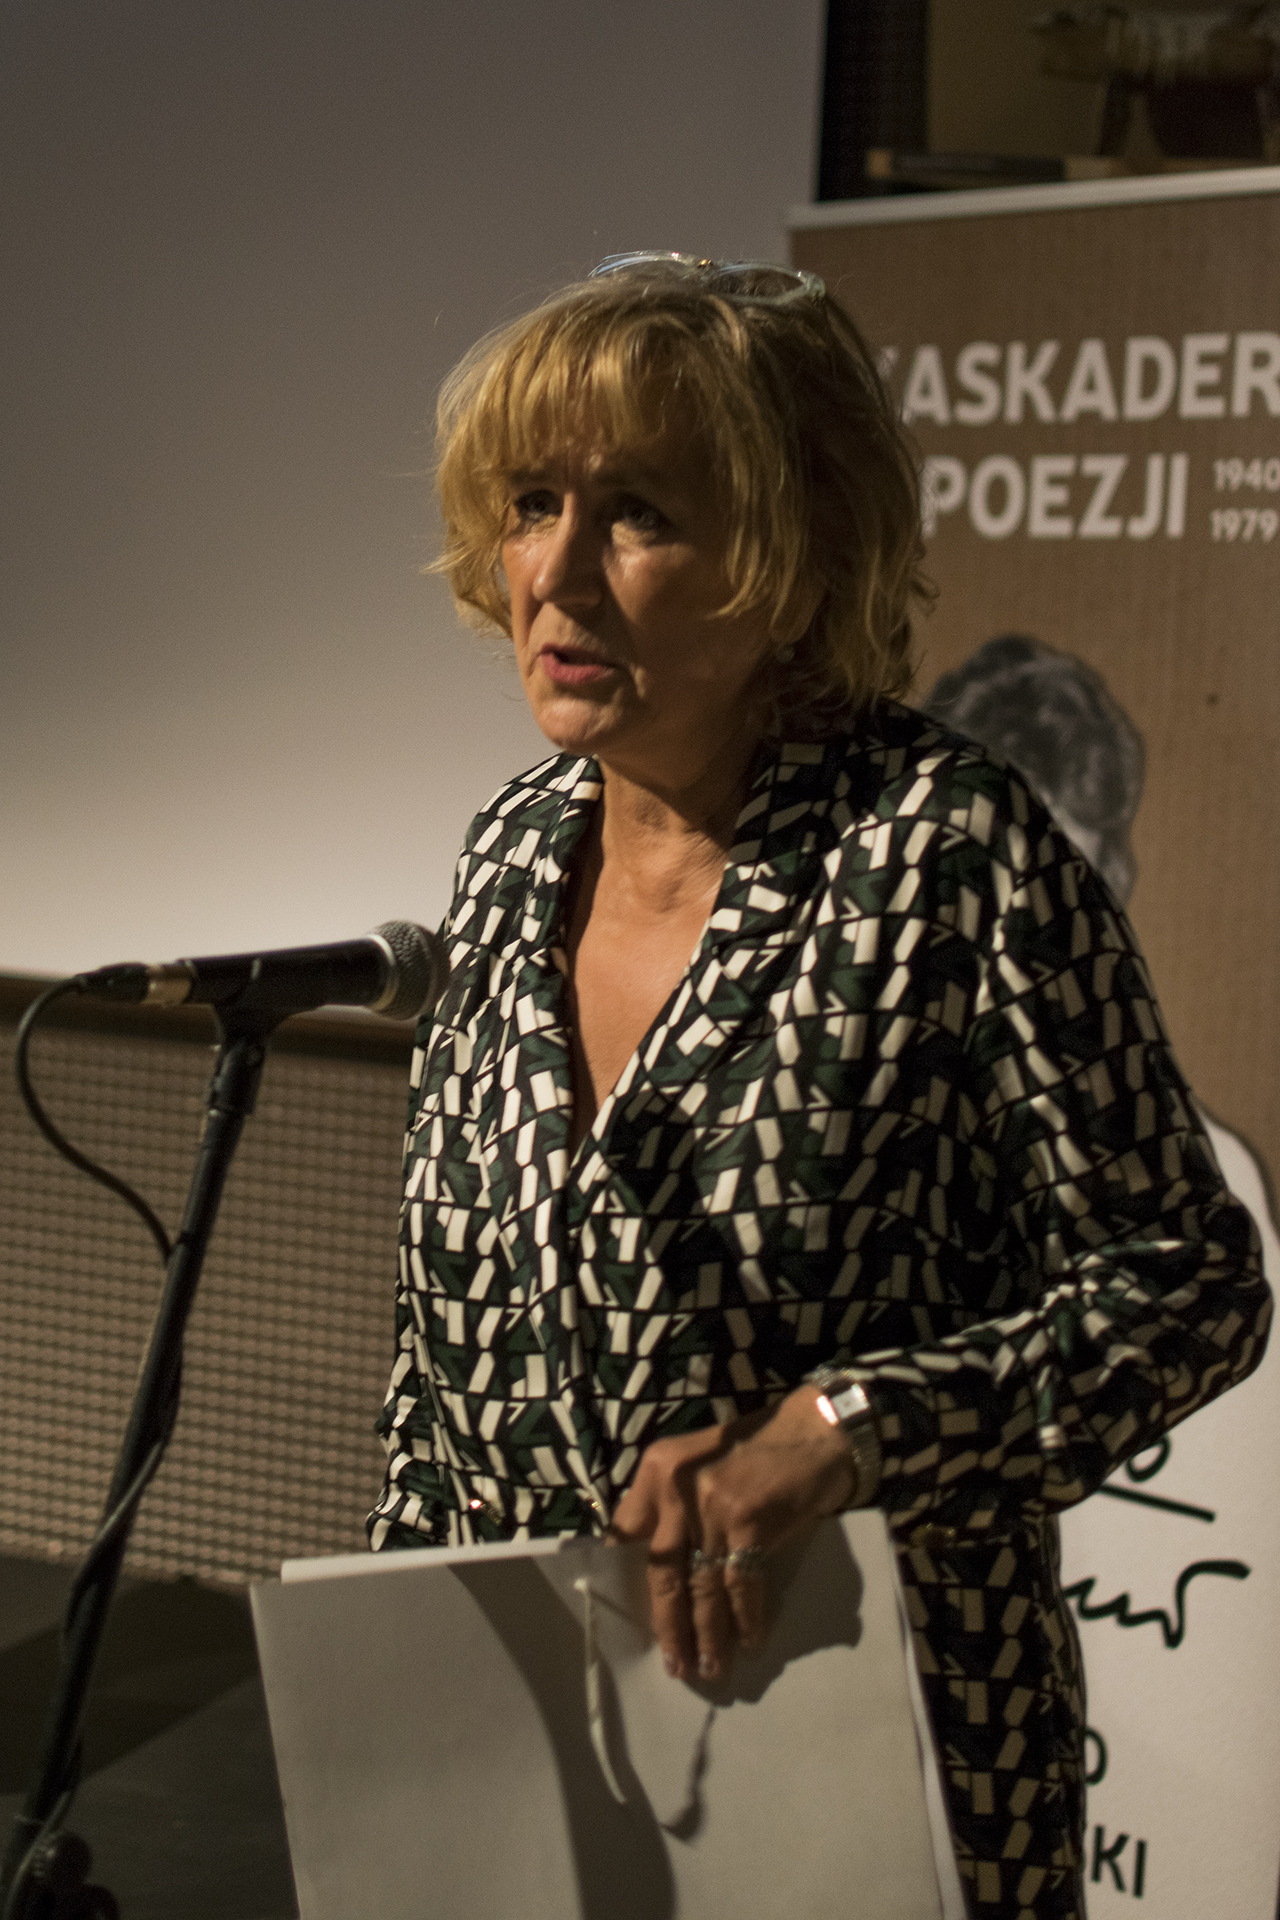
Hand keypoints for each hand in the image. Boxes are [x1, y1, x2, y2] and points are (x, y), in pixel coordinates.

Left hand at [609, 1387, 856, 1683]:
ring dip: (706, 1635)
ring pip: (700, 1587)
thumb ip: (675, 1504)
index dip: (629, 1581)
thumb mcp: (701, 1464)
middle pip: (661, 1571)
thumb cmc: (759, 1448)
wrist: (816, 1432)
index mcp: (657, 1468)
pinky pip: (740, 1587)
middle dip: (668, 1625)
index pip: (626, 1535)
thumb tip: (664, 1567)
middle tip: (675, 1665)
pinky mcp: (747, 1524)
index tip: (636, 1619)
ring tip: (709, 1668)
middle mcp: (676, 1488)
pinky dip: (745, 1619)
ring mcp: (711, 1507)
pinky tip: (749, 1643)